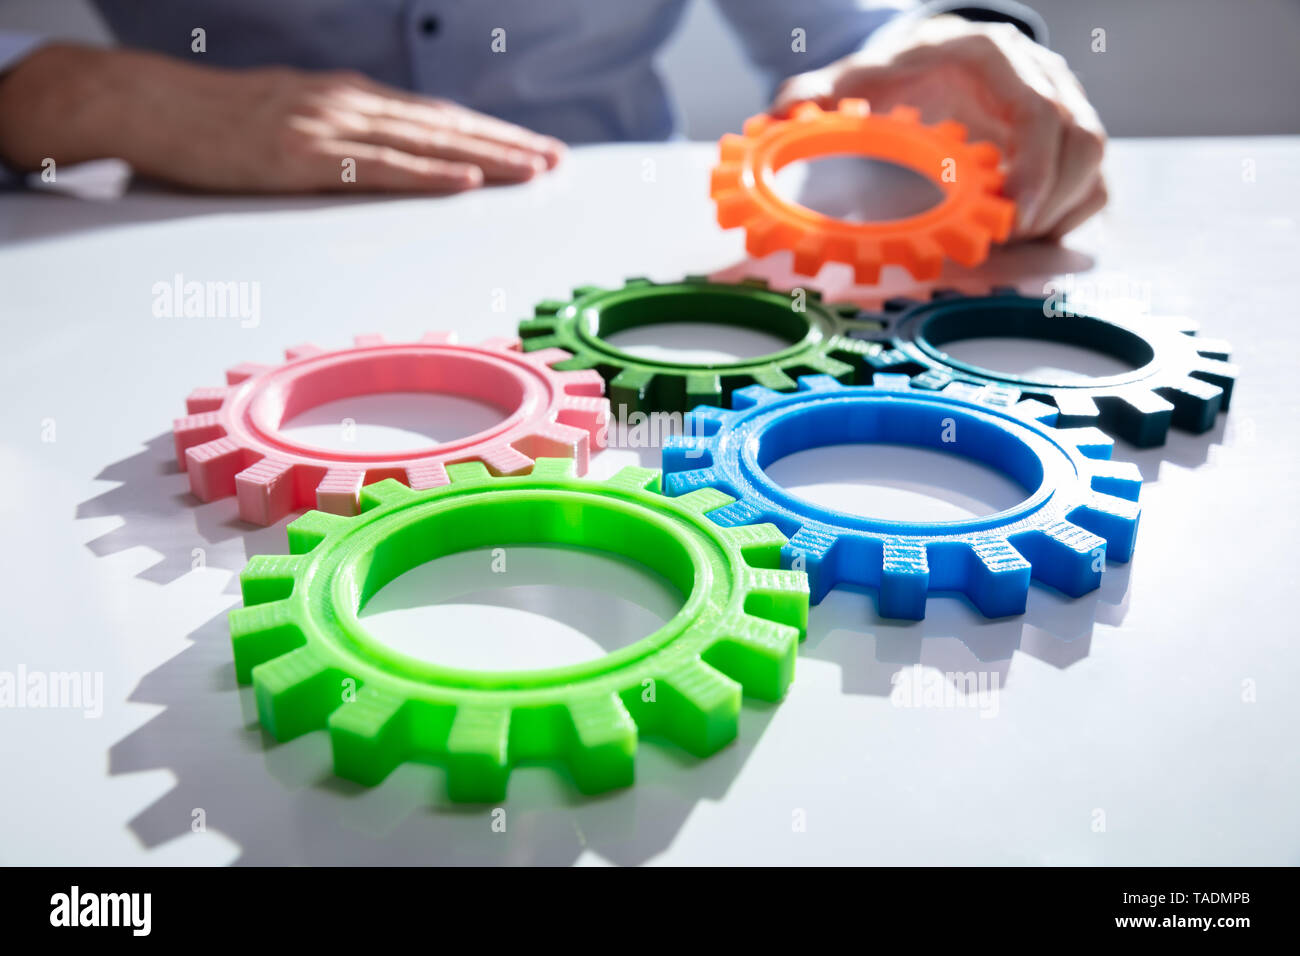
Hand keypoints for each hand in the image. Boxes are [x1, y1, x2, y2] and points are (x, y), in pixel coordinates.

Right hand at [0, 44, 564, 192]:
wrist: (150, 105)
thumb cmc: (216, 120)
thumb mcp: (290, 117)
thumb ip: (339, 134)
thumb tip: (381, 154)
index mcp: (349, 98)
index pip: (435, 118)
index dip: (488, 133)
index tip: (532, 149)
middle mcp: (349, 104)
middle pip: (445, 126)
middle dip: (506, 144)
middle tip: (556, 162)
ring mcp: (329, 127)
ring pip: (426, 142)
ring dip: (486, 156)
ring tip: (533, 171)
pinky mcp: (305, 156)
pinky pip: (381, 167)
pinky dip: (429, 172)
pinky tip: (466, 178)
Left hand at [773, 15, 1106, 240]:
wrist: (934, 58)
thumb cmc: (899, 73)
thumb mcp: (858, 79)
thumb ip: (817, 94)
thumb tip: (778, 115)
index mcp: (993, 56)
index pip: (1040, 109)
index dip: (1035, 166)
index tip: (1011, 213)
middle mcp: (1043, 77)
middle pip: (1081, 143)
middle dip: (1047, 204)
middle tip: (1003, 245)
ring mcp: (1066, 109)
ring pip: (1092, 169)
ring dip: (1057, 218)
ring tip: (1006, 247)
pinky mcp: (1069, 145)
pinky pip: (1090, 188)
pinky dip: (1063, 223)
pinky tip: (1020, 243)